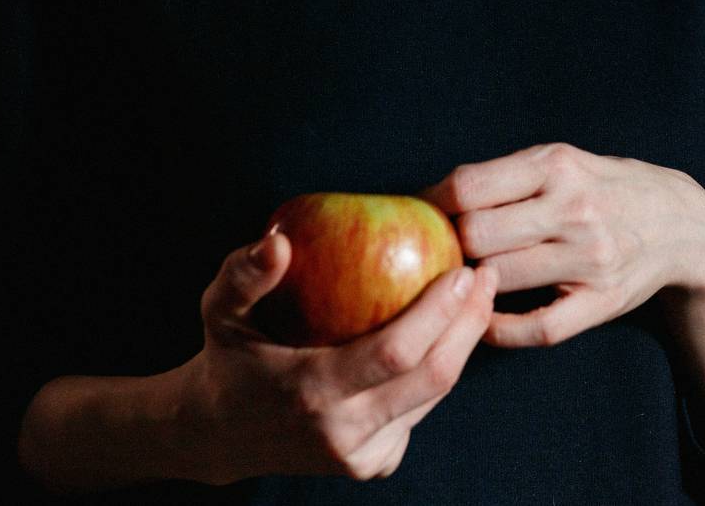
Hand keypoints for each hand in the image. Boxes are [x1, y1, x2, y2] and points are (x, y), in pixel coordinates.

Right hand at [170, 232, 497, 483]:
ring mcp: (362, 456)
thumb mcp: (218, 309)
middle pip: (432, 379)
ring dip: (463, 344)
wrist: (221, 435)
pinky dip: (439, 368)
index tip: (463, 269)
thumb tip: (279, 241)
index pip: (395, 353)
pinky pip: (419, 410)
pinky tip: (451, 328)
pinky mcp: (374, 463)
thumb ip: (244, 274)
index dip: (438, 313)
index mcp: (311, 393)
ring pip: (433, 397)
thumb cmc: (227, 354)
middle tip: (486, 273)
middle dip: (469, 324)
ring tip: (479, 294)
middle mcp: (343, 434)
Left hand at [418, 143, 704, 347]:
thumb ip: (506, 176)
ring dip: (470, 283)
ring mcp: (589, 258)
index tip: (418, 214)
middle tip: (435, 251)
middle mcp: (573, 209)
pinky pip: (536, 327)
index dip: (433, 203)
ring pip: (499, 279)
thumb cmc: (601, 187)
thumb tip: (434, 198)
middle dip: (448, 245)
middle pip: (477, 234)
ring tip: (458, 279)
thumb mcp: (561, 160)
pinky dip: (499, 329)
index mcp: (556, 165)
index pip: (470, 186)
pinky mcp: (601, 302)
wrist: (678, 223)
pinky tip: (483, 319)